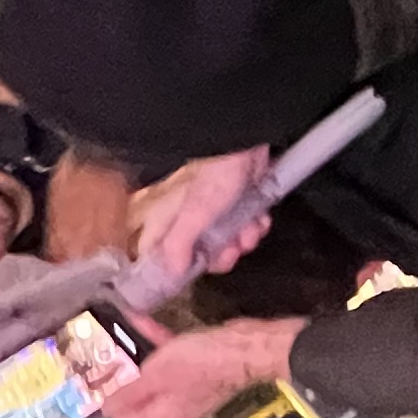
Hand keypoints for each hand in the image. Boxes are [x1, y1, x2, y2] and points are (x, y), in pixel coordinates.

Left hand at [96, 313, 294, 417]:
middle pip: (144, 416)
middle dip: (126, 415)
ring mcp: (191, 394)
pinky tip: (141, 324)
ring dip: (138, 381)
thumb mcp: (156, 376)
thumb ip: (130, 395)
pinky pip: (171, 366)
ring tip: (118, 372)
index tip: (95, 415)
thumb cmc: (198, 364)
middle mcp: (176, 411)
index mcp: (162, 416)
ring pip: (156, 390)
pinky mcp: (202, 374)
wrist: (246, 350)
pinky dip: (156, 350)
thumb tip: (106, 414)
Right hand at [128, 145, 278, 295]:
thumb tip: (171, 272)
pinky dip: (255, 226)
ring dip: (243, 239)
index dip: (172, 268)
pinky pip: (245, 227)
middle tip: (232, 249)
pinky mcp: (238, 204)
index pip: (157, 252)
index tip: (189, 275)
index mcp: (168, 217)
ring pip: (227, 242)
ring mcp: (214, 211)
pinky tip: (260, 218)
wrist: (248, 142)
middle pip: (199, 255)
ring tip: (250, 227)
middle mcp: (187, 217)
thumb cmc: (215, 172)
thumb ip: (179, 243)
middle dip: (221, 255)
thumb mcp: (195, 211)